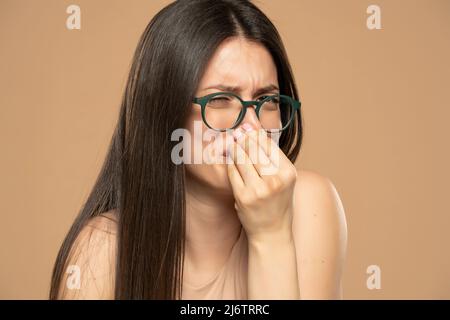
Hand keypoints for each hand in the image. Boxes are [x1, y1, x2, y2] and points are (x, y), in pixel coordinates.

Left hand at [226, 123, 297, 242]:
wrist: (272, 232)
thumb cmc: (277, 201)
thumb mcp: (283, 179)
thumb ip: (272, 158)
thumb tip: (254, 130)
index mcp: (288, 173)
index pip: (269, 145)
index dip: (256, 133)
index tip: (247, 127)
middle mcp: (275, 180)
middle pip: (254, 148)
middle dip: (243, 138)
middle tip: (236, 132)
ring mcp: (258, 189)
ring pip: (241, 157)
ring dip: (234, 148)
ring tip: (231, 143)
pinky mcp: (243, 197)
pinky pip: (232, 171)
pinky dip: (230, 163)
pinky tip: (230, 159)